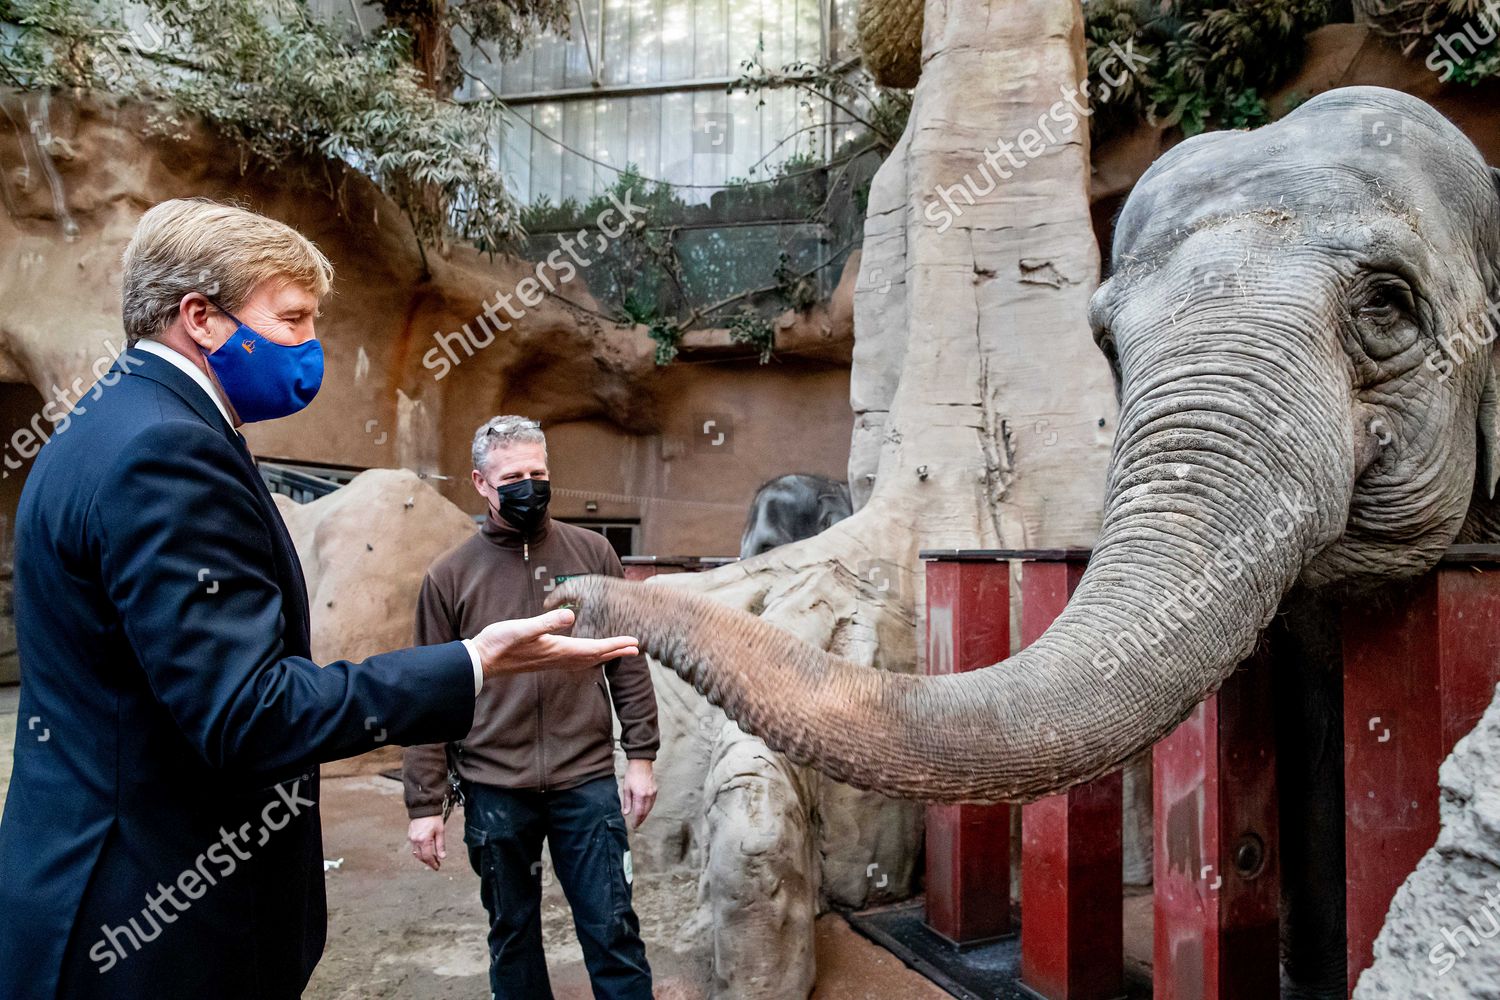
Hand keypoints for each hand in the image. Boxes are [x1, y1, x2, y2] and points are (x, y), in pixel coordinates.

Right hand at [408, 815, 446, 870]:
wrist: (423, 807)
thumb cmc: (433, 818)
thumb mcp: (440, 831)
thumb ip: (441, 845)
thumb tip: (442, 857)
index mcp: (424, 840)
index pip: (428, 857)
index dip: (433, 864)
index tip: (437, 867)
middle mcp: (416, 840)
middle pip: (421, 857)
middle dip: (428, 862)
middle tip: (435, 864)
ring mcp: (411, 838)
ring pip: (416, 853)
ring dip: (423, 858)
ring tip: (431, 858)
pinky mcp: (410, 835)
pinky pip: (414, 847)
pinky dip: (419, 851)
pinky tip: (425, 851)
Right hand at [474, 608, 637, 679]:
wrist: (481, 662)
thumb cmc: (499, 643)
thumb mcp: (522, 628)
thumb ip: (546, 622)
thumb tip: (570, 616)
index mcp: (557, 649)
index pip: (594, 648)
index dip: (615, 645)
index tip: (634, 643)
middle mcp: (557, 657)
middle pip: (594, 657)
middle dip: (615, 652)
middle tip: (636, 648)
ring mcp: (551, 660)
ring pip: (585, 660)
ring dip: (604, 655)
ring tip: (618, 651)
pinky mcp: (544, 659)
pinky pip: (574, 660)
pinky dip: (588, 657)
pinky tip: (586, 654)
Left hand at [620, 759, 656, 828]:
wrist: (641, 763)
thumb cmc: (632, 774)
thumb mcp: (626, 788)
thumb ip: (627, 802)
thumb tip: (626, 813)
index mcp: (640, 795)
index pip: (639, 812)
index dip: (636, 821)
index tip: (634, 826)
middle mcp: (648, 795)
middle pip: (645, 812)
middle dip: (641, 819)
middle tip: (636, 824)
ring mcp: (653, 793)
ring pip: (650, 808)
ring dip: (645, 814)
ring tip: (640, 819)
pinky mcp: (655, 790)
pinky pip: (652, 802)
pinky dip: (648, 808)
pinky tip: (644, 809)